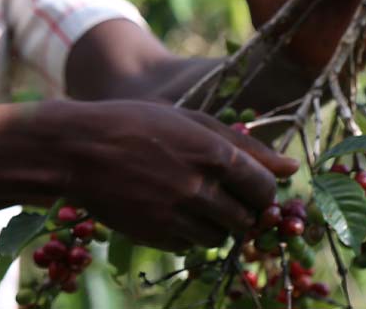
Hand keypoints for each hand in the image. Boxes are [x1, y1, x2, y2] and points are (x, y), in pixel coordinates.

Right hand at [46, 99, 296, 250]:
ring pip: (220, 237)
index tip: (250, 187)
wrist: (74, 149)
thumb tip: (291, 168)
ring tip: (189, 200)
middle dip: (241, 211)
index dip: (262, 191)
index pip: (264, 188)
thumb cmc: (133, 124)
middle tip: (219, 194)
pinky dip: (186, 233)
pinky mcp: (156, 235)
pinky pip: (189, 245)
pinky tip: (166, 208)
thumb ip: (242, 144)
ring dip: (214, 224)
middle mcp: (198, 187)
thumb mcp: (187, 121)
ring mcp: (176, 214)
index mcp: (212, 153)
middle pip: (246, 218)